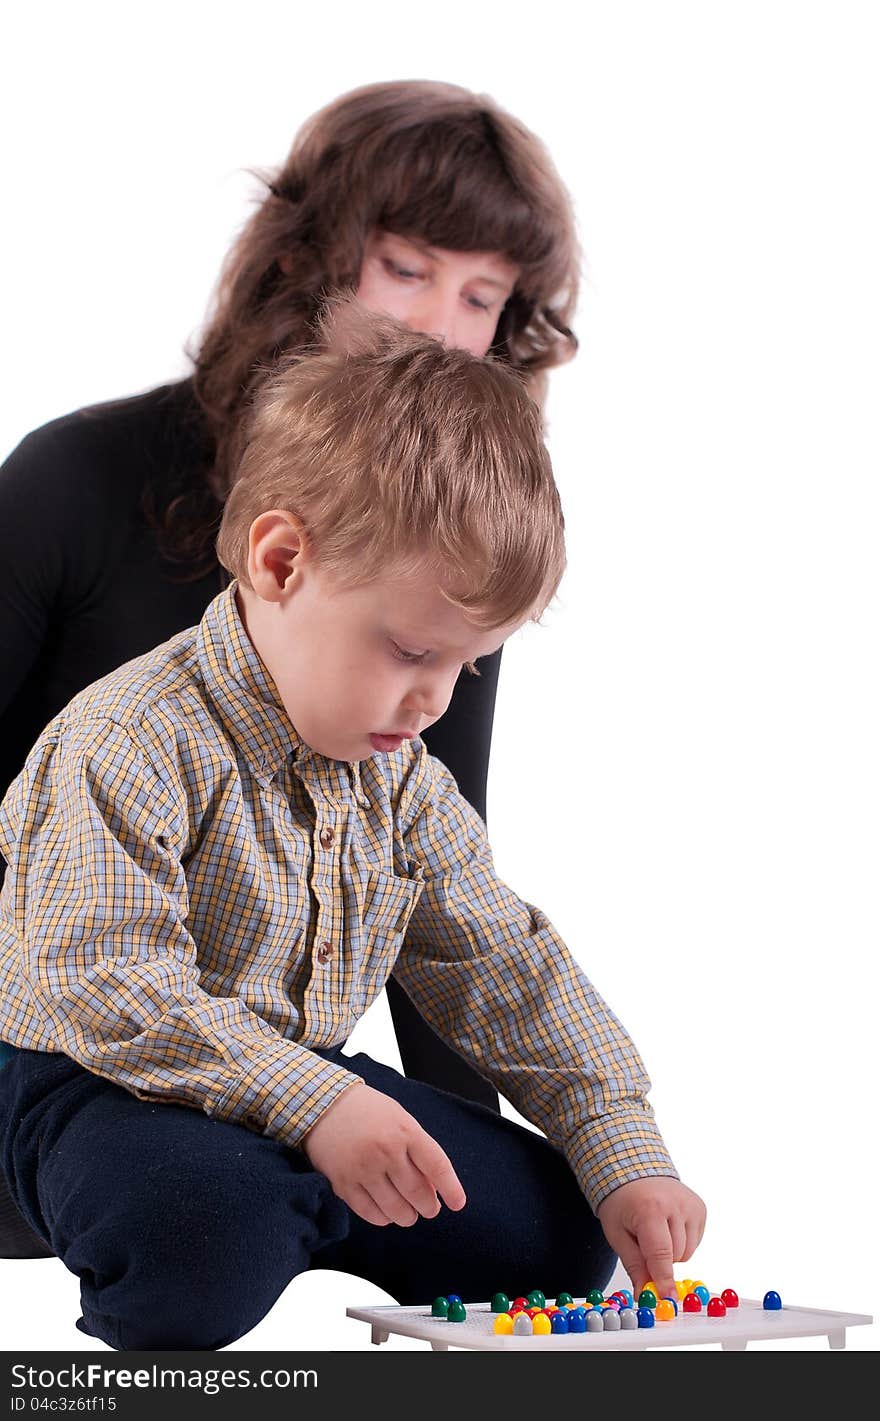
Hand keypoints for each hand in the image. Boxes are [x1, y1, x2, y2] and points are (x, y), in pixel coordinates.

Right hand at [301, 1082, 466, 1226]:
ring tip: (409, 1214)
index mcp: (405, 1130)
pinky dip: (383, 1218)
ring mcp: (364, 1168)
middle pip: (418, 1193)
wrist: (323, 1104)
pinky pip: (370, 1213)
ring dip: (407, 1216)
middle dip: (429, 1206)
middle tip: (430, 1208)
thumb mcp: (399, 1118)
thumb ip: (417, 1149)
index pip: (437, 1166)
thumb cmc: (367, 1111)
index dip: (451, 1188)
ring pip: (396, 1209)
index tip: (458, 1203)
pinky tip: (386, 1213)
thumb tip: (434, 1187)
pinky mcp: (343, 1183)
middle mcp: (386, 1150)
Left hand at [596, 1177, 705, 1300]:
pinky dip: (681, 1242)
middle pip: (675, 1256)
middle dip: (659, 1260)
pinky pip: (694, 1242)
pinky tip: (668, 1225)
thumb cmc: (622, 1202)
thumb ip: (634, 1265)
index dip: (664, 1280)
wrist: (634, 1172)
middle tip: (643, 1242)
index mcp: (649, 1209)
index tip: (668, 1300)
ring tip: (655, 1230)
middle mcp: (675, 1204)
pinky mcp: (700, 1207)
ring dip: (672, 1252)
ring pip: (687, 1252)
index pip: (660, 1254)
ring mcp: (690, 1204)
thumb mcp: (617, 1234)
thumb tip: (645, 1295)